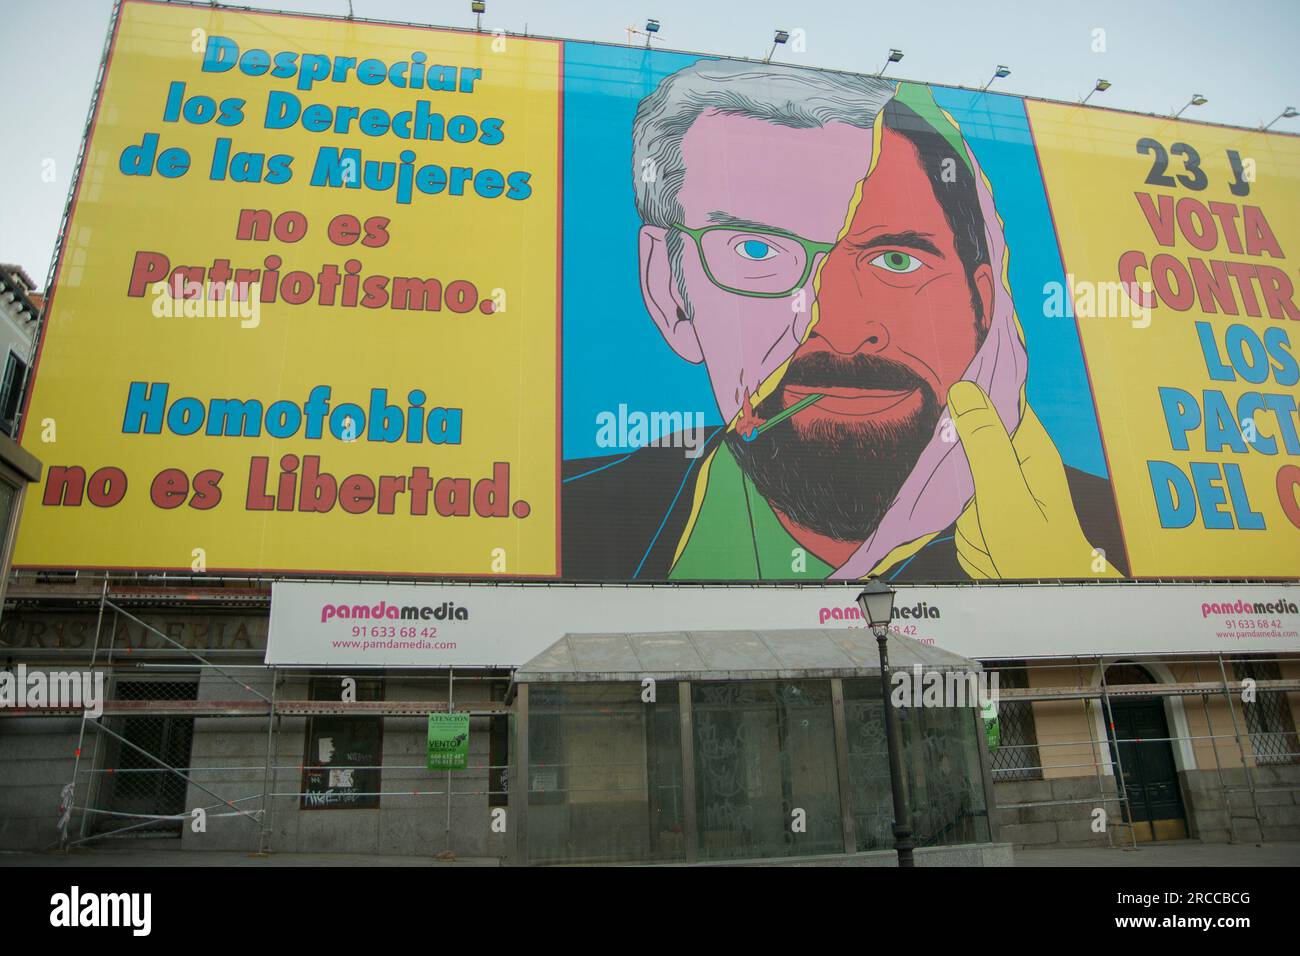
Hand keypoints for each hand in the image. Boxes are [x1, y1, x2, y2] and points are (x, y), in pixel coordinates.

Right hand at [947, 381, 1118, 578]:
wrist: (1050, 599)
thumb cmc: (1037, 548)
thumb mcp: (1004, 490)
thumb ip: (983, 442)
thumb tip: (963, 389)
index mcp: (1028, 447)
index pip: (994, 403)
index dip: (967, 404)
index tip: (946, 424)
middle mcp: (1014, 468)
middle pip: (963, 453)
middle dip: (960, 483)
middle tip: (981, 505)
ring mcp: (1000, 498)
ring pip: (956, 493)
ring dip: (967, 520)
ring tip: (993, 535)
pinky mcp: (988, 524)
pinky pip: (958, 523)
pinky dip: (970, 540)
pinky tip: (990, 549)